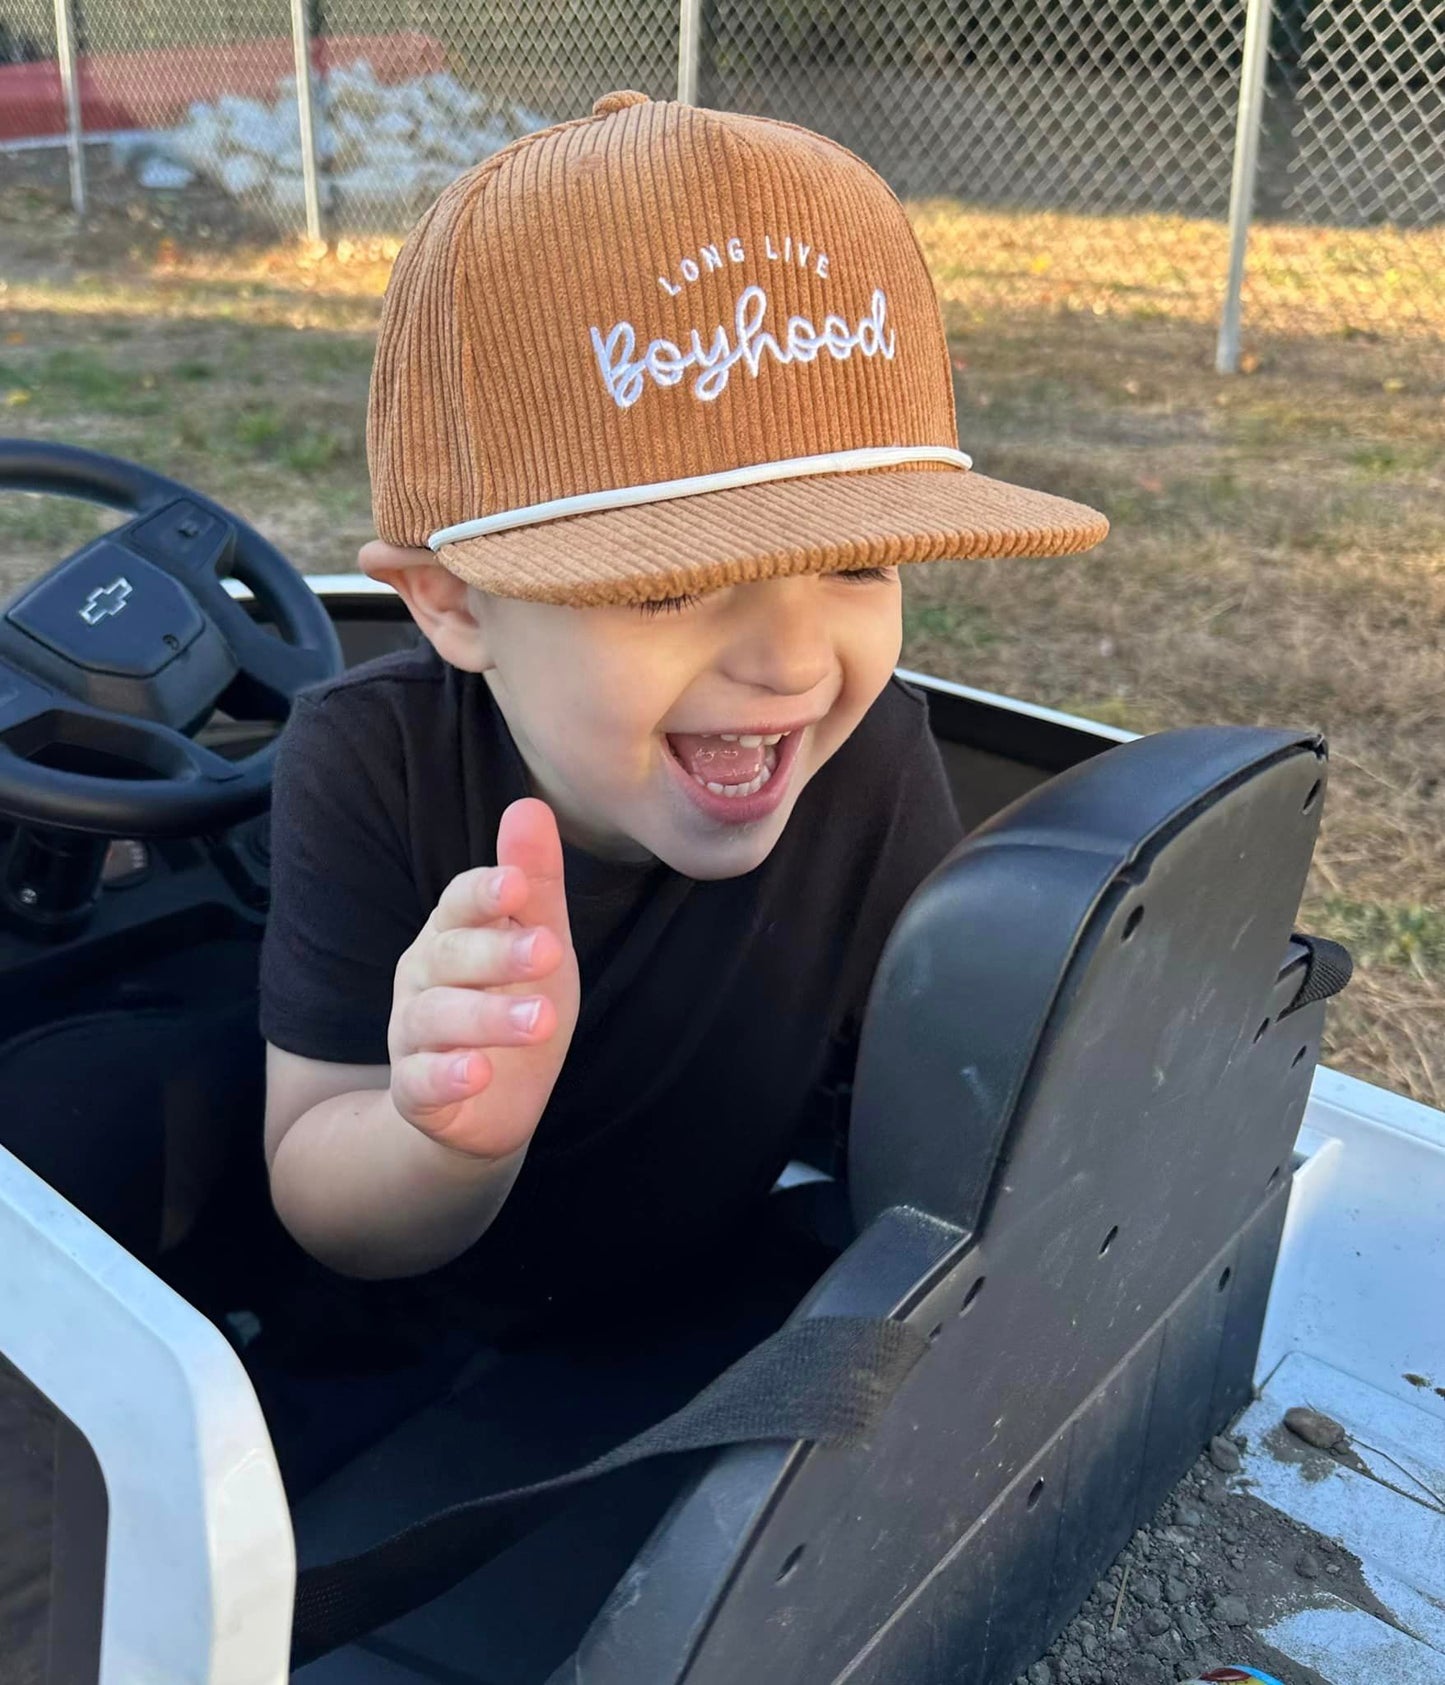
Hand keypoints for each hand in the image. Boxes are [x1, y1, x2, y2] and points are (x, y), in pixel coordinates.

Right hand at [387, 798, 579, 1158]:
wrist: (487, 1107)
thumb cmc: (512, 1006)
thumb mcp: (537, 942)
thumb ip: (536, 884)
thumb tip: (531, 804)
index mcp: (453, 932)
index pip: (460, 902)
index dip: (486, 893)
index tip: (519, 886)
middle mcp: (424, 977)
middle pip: (451, 955)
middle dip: (499, 953)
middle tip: (550, 952)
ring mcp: (414, 1035)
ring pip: (438, 1017)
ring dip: (489, 1018)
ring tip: (541, 1022)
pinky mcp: (417, 1092)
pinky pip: (420, 1081)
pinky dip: (447, 1076)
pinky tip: (478, 1072)